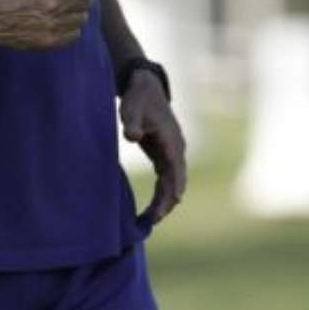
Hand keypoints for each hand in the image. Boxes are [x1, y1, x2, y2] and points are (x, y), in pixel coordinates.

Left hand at [120, 71, 186, 223]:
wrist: (146, 86)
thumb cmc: (138, 98)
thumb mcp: (132, 108)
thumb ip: (132, 122)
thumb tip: (131, 137)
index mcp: (172, 142)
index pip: (174, 172)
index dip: (170, 191)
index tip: (163, 209)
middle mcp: (177, 150)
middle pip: (176, 182)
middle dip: (166, 203)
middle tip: (150, 222)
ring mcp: (172, 153)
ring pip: (173, 183)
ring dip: (164, 202)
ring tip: (149, 221)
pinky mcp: (164, 154)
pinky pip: (166, 179)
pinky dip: (161, 194)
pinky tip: (152, 209)